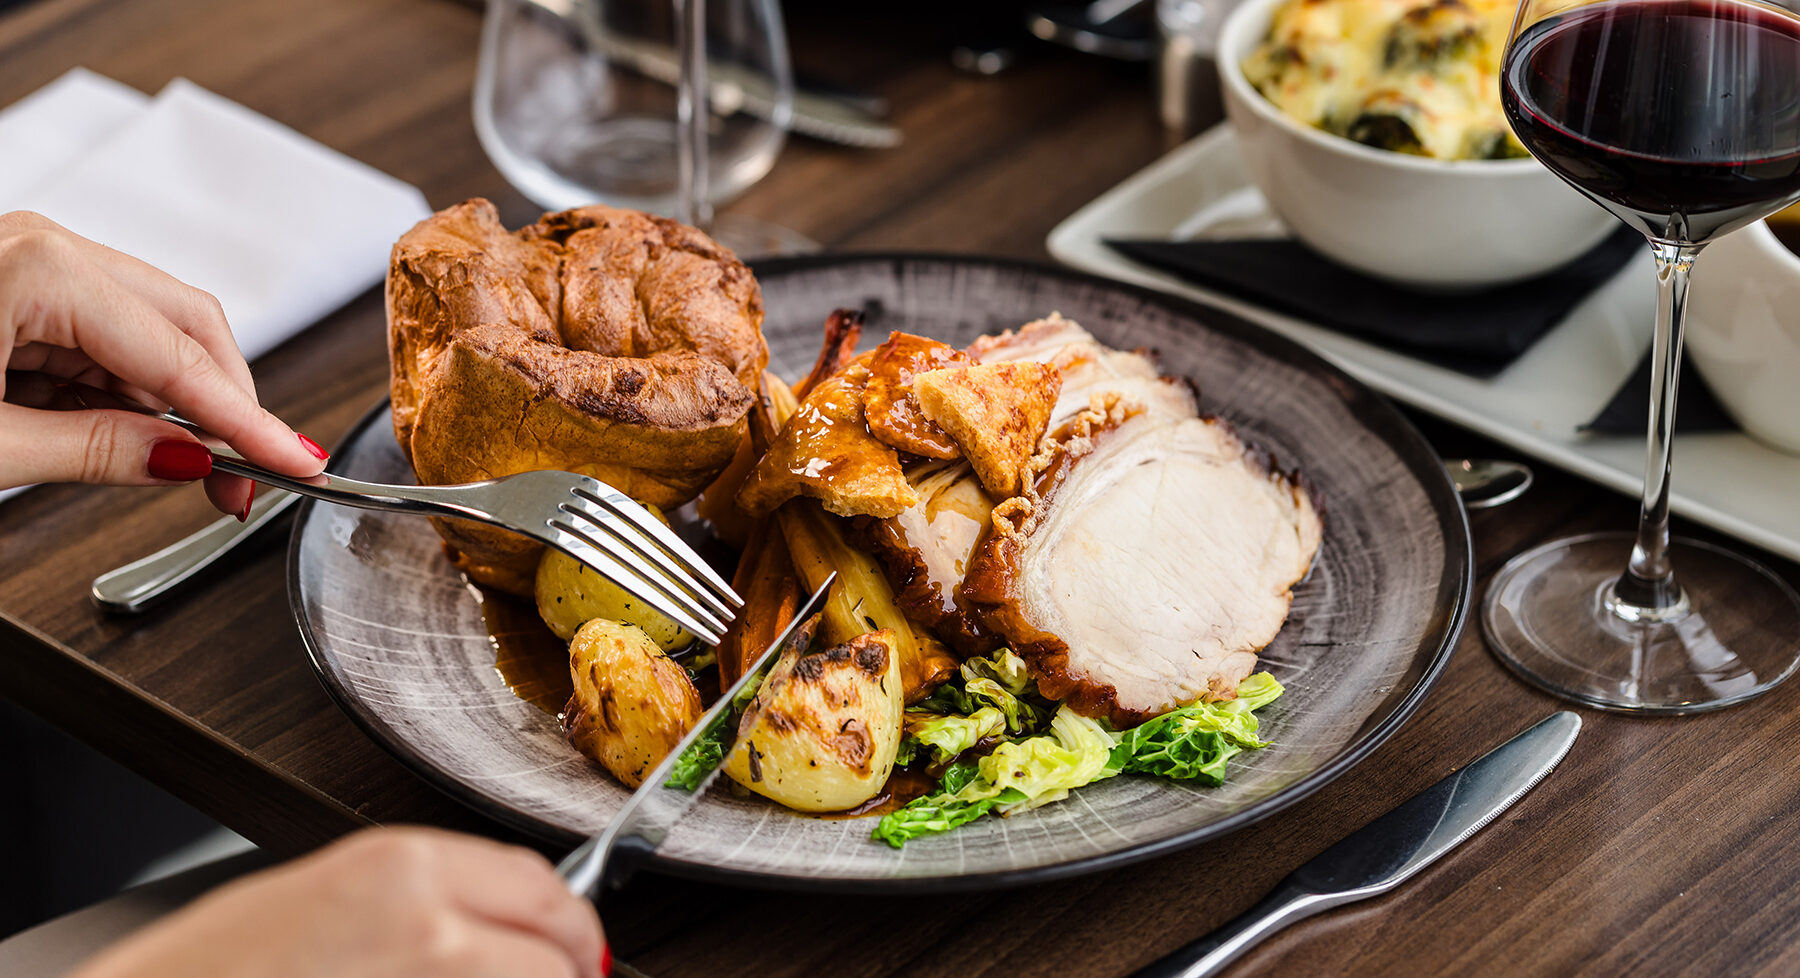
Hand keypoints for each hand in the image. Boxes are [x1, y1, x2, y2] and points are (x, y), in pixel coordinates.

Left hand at [0, 210, 325, 516]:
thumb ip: (95, 450)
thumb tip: (187, 459)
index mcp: (37, 269)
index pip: (181, 357)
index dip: (247, 422)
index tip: (298, 462)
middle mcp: (39, 247)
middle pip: (186, 323)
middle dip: (221, 405)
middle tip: (241, 479)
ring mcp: (31, 259)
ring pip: (148, 333)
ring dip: (160, 403)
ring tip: (143, 463)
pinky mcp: (19, 284)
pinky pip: (102, 337)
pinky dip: (113, 391)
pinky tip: (91, 429)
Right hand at [68, 827, 608, 977]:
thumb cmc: (208, 974)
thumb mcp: (325, 900)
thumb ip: (424, 901)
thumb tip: (500, 922)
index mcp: (402, 871)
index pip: (542, 885)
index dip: (566, 922)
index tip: (574, 942)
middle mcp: (429, 929)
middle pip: (555, 955)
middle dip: (562, 972)